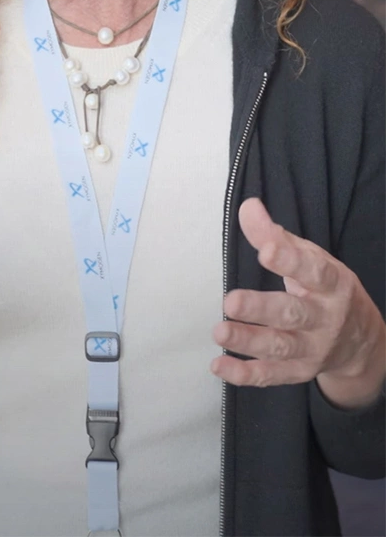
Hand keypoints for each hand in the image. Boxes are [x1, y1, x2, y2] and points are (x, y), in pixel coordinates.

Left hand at [210, 197, 384, 392]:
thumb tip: (247, 207)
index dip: (290, 260)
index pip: (313, 271)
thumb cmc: (326, 289)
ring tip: (220, 330)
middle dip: (261, 309)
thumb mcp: (311, 258)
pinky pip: (272, 375)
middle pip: (293, 313)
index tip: (266, 249)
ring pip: (280, 346)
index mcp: (331, 284)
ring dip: (248, 341)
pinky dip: (245, 374)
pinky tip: (219, 365)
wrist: (361, 341)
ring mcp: (313, 348)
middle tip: (230, 301)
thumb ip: (276, 235)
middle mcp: (325, 318)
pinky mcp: (299, 371)